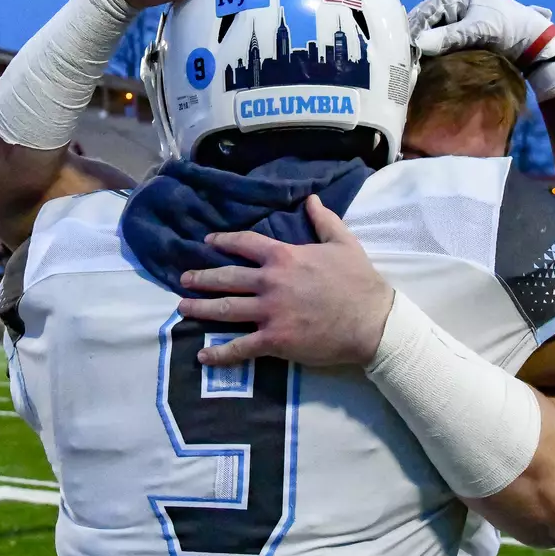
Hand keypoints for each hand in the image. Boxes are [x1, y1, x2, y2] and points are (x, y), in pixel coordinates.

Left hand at [176, 195, 393, 367]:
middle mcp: (271, 282)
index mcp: (285, 257)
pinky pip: (240, 347)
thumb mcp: (344, 243)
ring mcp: (270, 312)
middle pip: (227, 278)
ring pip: (226, 309)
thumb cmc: (360, 281)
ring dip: (201, 308)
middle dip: (202, 278)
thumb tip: (312, 199)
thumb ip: (324, 220)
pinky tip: (202, 356)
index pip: (245, 244)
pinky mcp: (275, 340)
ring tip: (183, 308)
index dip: (224, 241)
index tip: (207, 242)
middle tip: (184, 279)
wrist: (372, 321)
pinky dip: (219, 353)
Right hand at [408, 0, 554, 65]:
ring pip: (430, 31)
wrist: (532, 41)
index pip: (426, 11)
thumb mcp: (479, 30)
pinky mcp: (459, 31)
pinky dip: (432, 50)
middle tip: (407, 61)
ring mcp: (455, 16)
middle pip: (425, 21)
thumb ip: (450, 37)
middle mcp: (451, 1)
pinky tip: (427, 63)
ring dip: (424, 46)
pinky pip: (439, 39)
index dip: (415, 31)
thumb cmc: (508, 28)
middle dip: (417, 39)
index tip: (407, 52)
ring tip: (415, 64)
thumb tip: (419, 45)